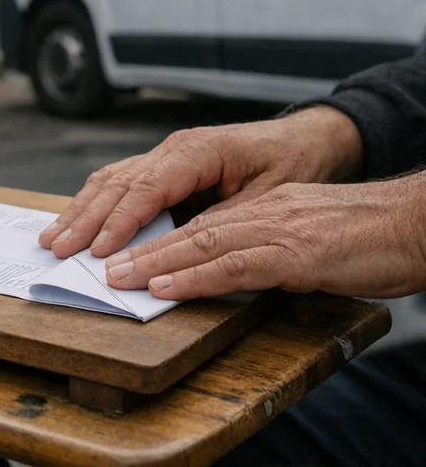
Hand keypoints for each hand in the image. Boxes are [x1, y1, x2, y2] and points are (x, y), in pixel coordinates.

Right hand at [39, 106, 363, 259]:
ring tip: (53, 238)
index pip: (147, 188)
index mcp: (197, 151)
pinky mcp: (165, 167)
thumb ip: (224, 219)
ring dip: (80, 211)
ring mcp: (165, 155)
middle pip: (117, 183)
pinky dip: (95, 203)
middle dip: (84, 218)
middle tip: (55, 248)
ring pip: (111, 181)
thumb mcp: (270, 197)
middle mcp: (173, 149)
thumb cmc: (292, 165)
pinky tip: (77, 220)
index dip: (119, 221)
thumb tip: (183, 246)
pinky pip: (122, 183)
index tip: (98, 250)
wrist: (305, 139)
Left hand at [103, 175, 425, 300]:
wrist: (415, 223)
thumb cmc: (367, 235)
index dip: (154, 233)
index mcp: (262, 206)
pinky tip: (166, 287)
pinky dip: (194, 277)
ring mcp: (277, 228)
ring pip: (201, 242)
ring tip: (116, 275)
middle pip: (187, 226)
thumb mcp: (307, 235)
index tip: (119, 248)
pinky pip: (235, 265)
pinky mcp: (296, 253)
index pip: (197, 218)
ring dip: (154, 261)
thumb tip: (232, 263)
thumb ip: (268, 243)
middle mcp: (261, 211)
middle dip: (139, 245)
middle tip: (99, 263)